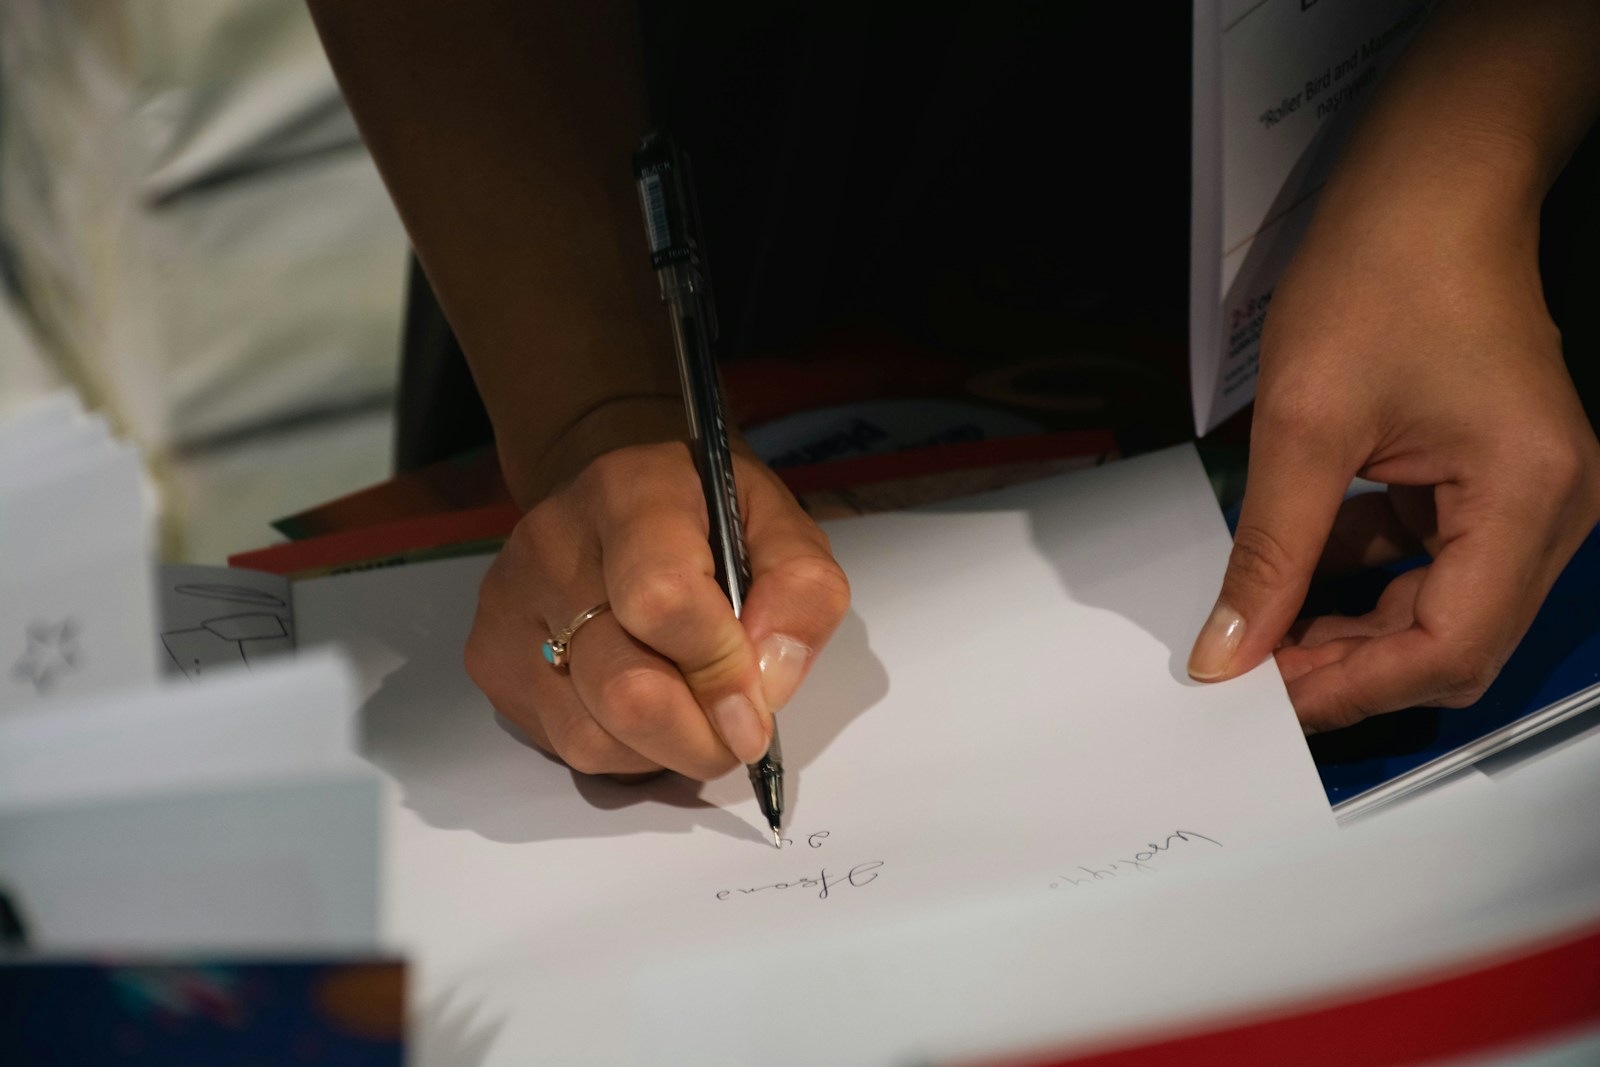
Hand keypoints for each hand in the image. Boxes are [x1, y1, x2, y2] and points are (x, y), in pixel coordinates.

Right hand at [466, 441, 849, 777]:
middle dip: (698, 737)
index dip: (719, 672)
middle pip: (623, 689)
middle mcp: (552, 546)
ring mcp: (509, 606)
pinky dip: (624, 751)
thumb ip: (801, 590)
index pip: (662, 601)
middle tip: (737, 734)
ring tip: (692, 711)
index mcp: (630, 494)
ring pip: (591, 736)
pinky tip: (645, 705)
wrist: (615, 498)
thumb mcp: (779, 525)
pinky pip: (566, 747)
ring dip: (663, 751)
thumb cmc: (706, 516)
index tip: (757, 713)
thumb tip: (768, 682)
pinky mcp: (489, 659)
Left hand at [1188, 182, 1599, 731]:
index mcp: (1529, 495)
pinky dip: (1365, 580)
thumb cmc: (1385, 270)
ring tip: (1266, 629)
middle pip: (1453, 642)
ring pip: (1440, 611)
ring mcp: (1528, 496)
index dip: (1353, 687)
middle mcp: (1552, 508)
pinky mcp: (1493, 482)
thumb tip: (1232, 646)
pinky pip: (1433, 563)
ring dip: (1353, 629)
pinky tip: (1301, 574)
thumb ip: (1270, 550)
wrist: (1428, 186)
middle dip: (1351, 666)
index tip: (1267, 697)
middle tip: (1257, 668)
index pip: (1450, 647)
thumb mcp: (1303, 426)